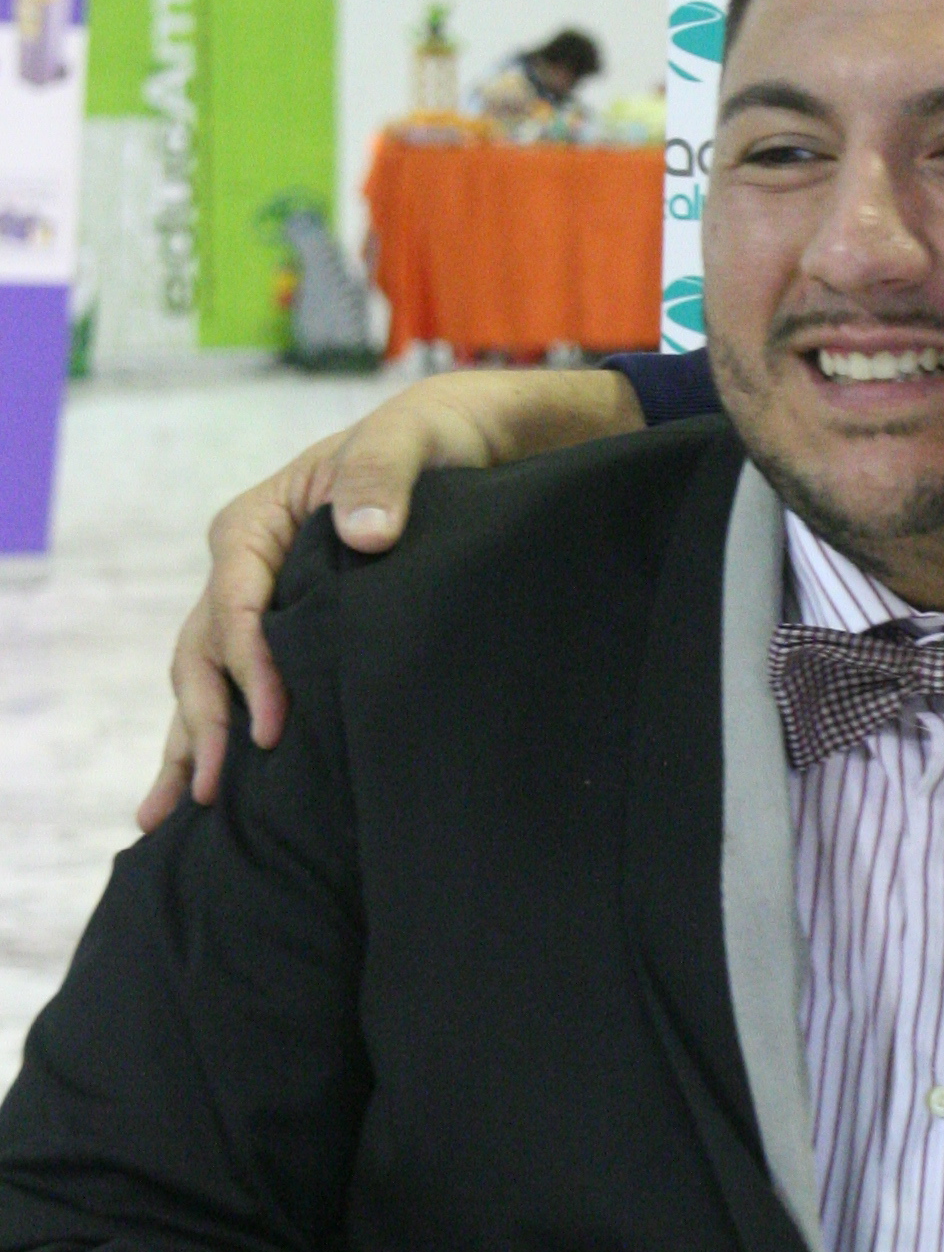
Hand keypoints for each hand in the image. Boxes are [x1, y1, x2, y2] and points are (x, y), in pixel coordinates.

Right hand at [137, 367, 643, 827]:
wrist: (465, 440)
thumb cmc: (432, 435)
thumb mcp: (410, 438)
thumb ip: (382, 475)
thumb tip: (363, 533)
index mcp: (258, 522)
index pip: (236, 602)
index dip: (250, 667)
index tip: (273, 726)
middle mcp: (246, 567)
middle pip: (206, 651)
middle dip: (203, 724)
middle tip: (213, 795)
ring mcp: (262, 603)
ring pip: (208, 678)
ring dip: (191, 743)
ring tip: (169, 816)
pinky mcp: (289, 632)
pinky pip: (243, 686)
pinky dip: (222, 734)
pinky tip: (209, 791)